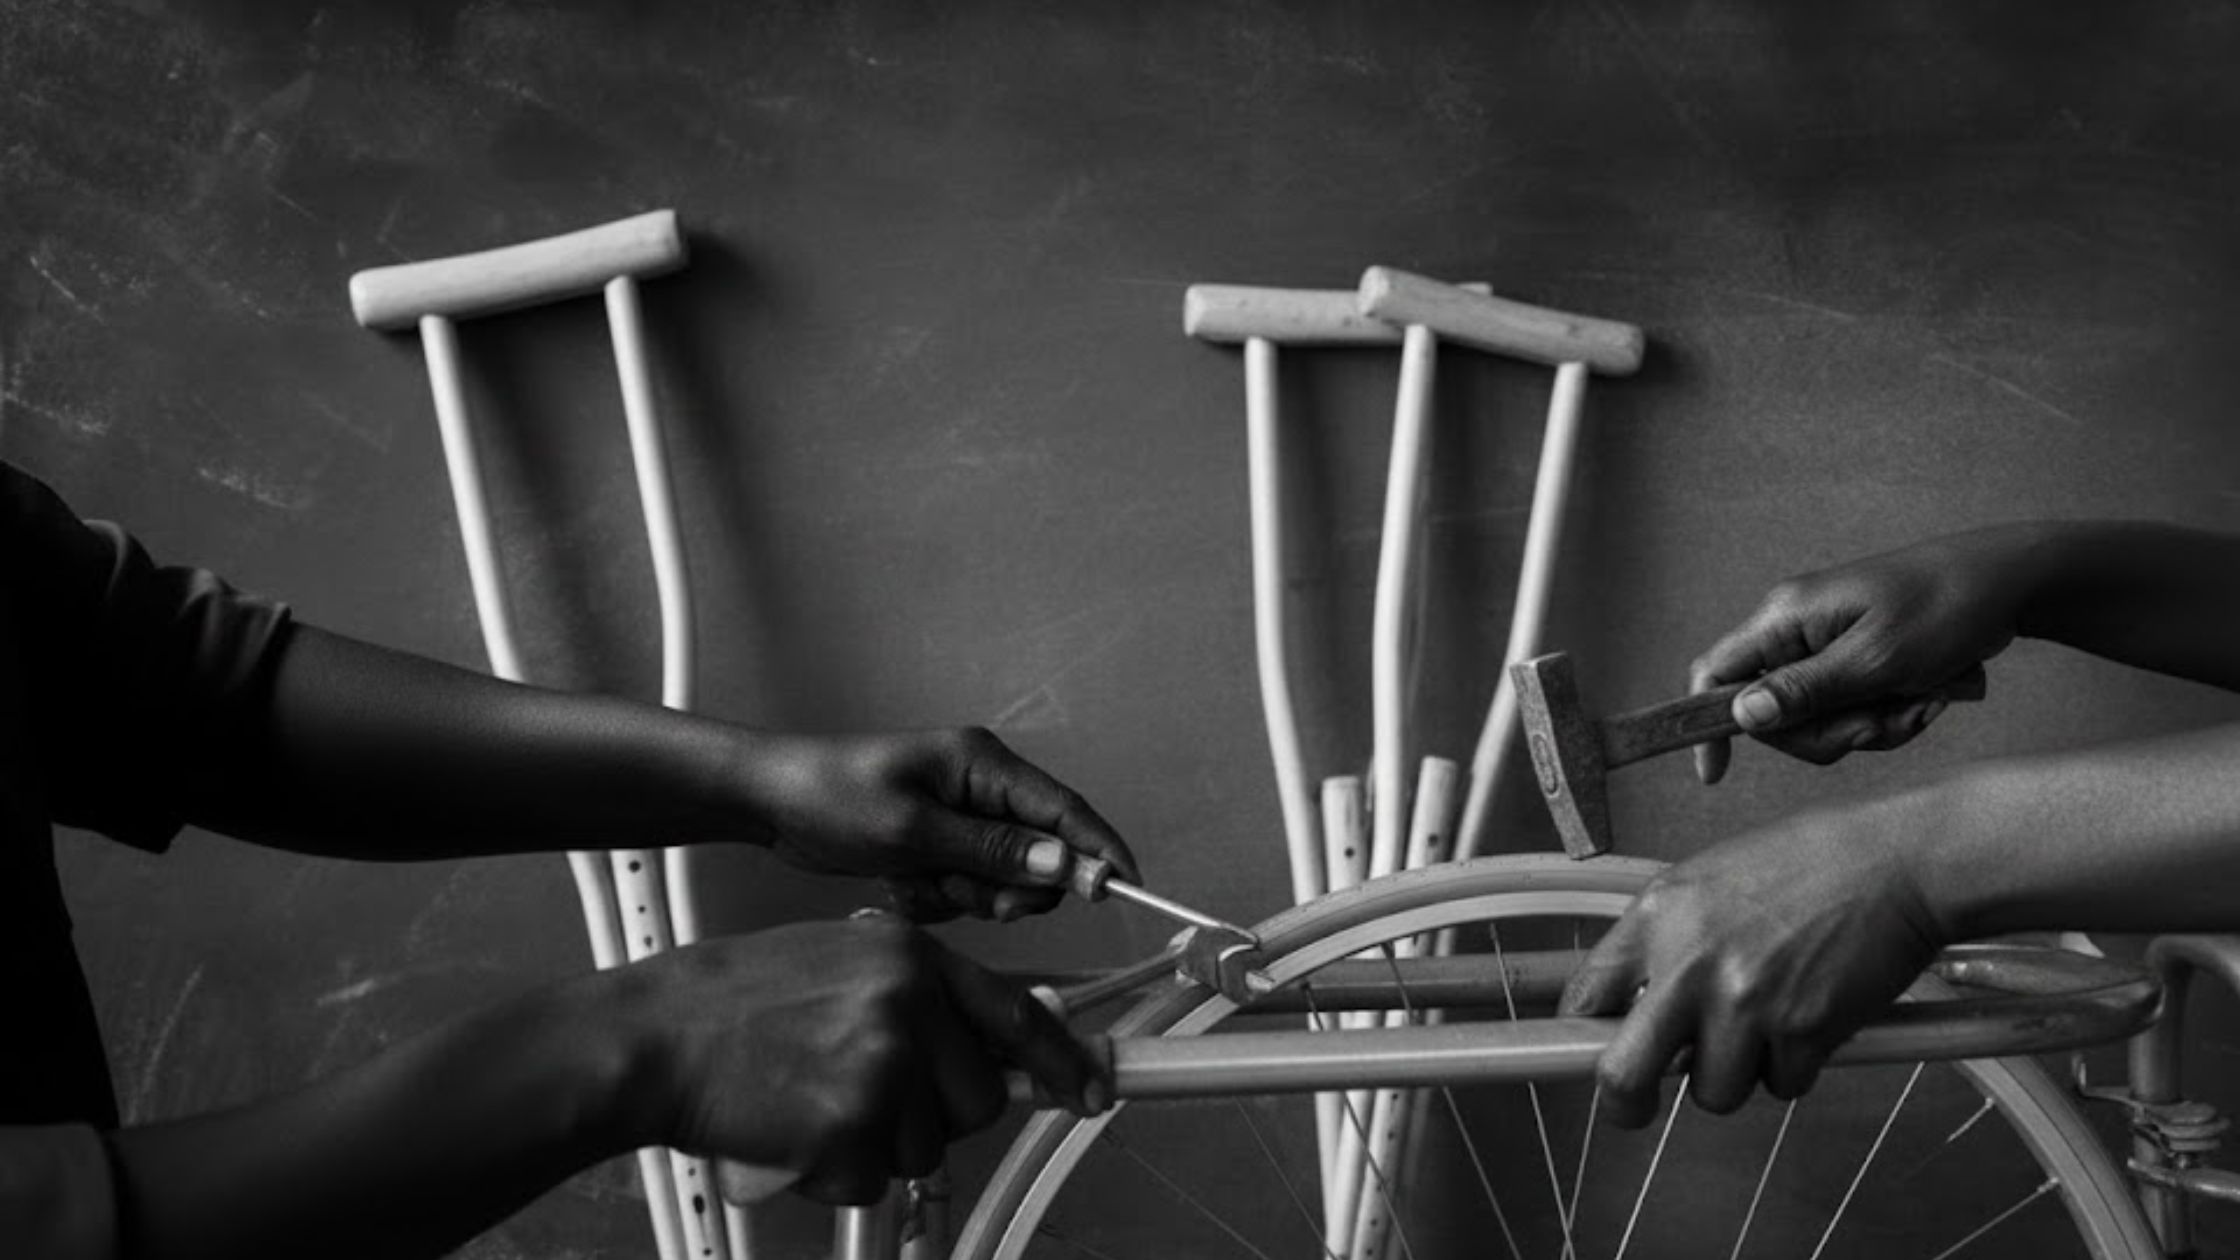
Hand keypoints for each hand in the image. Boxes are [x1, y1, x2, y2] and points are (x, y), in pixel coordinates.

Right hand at [598, 918, 1108, 1204]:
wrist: (657, 1036)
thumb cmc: (735, 1002)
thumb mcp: (842, 962)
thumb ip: (915, 994)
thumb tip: (977, 1039)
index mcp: (911, 956)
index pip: (1017, 1015)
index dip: (1064, 1061)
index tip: (1094, 1090)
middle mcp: (907, 1002)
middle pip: (977, 1099)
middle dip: (935, 1114)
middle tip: (867, 1096)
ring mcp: (883, 1062)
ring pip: (925, 1146)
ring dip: (874, 1142)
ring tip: (811, 1099)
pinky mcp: (851, 1122)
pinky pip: (873, 1178)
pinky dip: (834, 1172)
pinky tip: (793, 1129)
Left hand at [742, 728, 1138, 920]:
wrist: (769, 803)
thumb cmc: (830, 797)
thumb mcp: (912, 830)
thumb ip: (991, 851)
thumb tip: (1063, 864)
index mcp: (984, 765)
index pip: (1066, 810)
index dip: (1101, 850)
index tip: (1125, 890)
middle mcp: (982, 789)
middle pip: (1040, 855)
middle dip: (1006, 887)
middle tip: (961, 890)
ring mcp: (961, 819)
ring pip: (1002, 881)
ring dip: (964, 895)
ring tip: (914, 878)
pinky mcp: (941, 845)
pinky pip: (966, 890)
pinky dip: (938, 897)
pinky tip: (899, 883)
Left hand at [1558, 801, 1945, 1125]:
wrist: (1894, 862)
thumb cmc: (1809, 864)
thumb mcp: (1708, 882)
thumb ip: (1666, 940)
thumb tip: (1634, 1002)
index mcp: (1656, 917)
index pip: (1583, 995)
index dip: (1581, 1035)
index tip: (1590, 1051)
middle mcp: (1689, 963)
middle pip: (1622, 1075)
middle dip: (1626, 1105)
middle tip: (1637, 1108)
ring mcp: (1744, 1002)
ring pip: (1713, 1093)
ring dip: (1738, 1075)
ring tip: (1767, 1026)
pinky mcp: (1800, 1030)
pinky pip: (1781, 1087)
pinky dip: (1797, 1068)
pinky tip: (1812, 1019)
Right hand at [1691, 529, 2037, 782]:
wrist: (2010, 581)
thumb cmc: (1947, 608)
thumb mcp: (1878, 660)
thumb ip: (1806, 692)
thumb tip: (1740, 717)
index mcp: (1786, 619)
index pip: (1716, 673)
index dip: (1706, 724)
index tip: (1714, 776)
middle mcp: (1795, 630)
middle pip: (1774, 715)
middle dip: (1833, 732)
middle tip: (1887, 720)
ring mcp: (1825, 645)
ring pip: (1820, 720)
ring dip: (1873, 725)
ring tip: (1923, 701)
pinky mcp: (1855, 657)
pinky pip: (1852, 710)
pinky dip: (1890, 714)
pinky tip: (1928, 696)